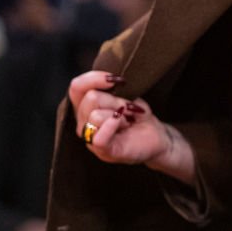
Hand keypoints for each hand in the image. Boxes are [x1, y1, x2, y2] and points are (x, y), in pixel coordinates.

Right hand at [68, 71, 193, 184]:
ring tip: (127, 121)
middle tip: (128, 110)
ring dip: (119, 115)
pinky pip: (99, 139)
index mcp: (85, 107)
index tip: (117, 79)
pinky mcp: (105, 152)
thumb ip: (111, 89)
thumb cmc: (137, 115)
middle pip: (91, 98)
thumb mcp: (126, 95)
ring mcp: (92, 139)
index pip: (76, 87)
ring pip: (96, 115)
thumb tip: (108, 80)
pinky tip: (124, 124)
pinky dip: (111, 127)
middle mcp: (83, 123)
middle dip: (115, 100)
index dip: (94, 78)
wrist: (155, 135)